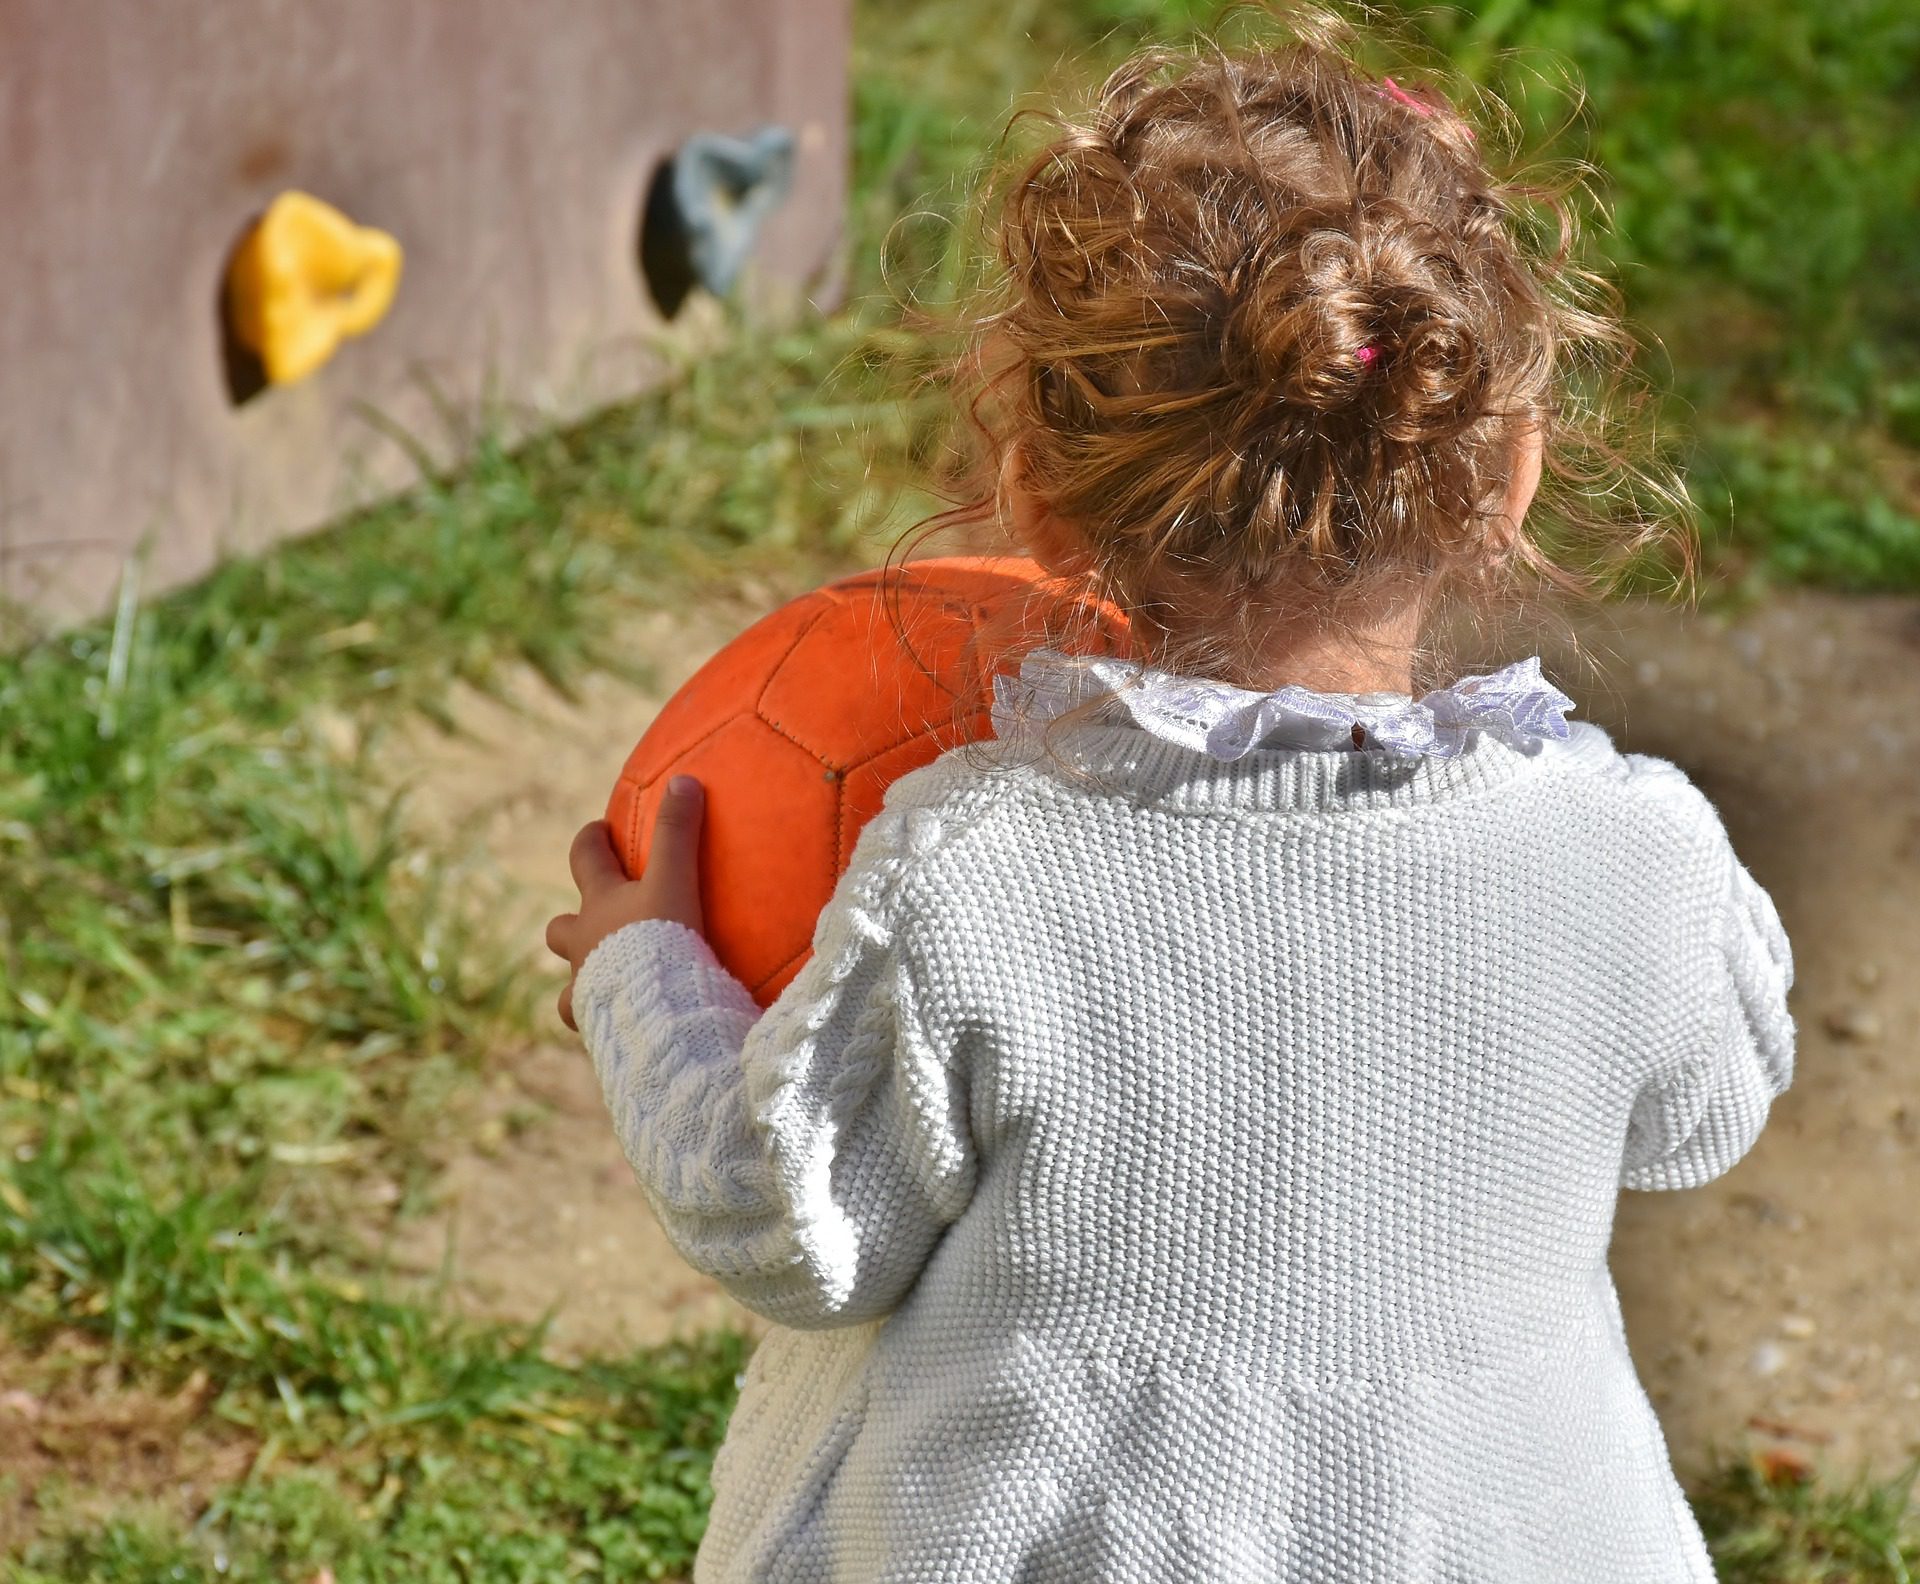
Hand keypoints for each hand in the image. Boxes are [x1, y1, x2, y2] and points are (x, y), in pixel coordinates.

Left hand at [545, 776, 705, 1031]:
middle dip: (573, 920)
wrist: (653, 1007)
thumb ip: (679, 832)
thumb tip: (685, 780)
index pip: (584, 858)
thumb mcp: (676, 879)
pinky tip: (615, 1023)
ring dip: (581, 975)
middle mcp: (583, 944)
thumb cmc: (662, 939)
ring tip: (603, 981)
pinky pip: (587, 1023)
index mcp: (600, 904)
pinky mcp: (597, 1025)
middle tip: (597, 917)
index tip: (598, 830)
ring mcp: (585, 986)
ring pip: (567, 982)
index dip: (591, 840)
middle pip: (559, 927)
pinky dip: (597, 1019)